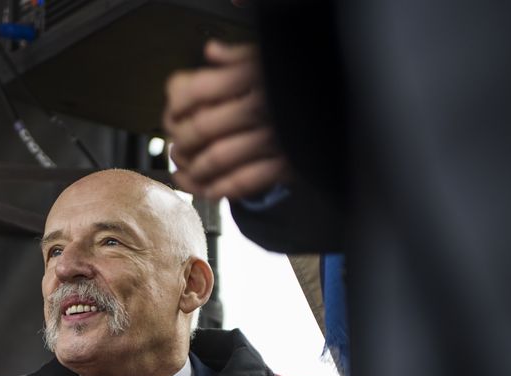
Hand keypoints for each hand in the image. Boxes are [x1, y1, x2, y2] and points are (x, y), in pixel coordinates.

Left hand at [163, 40, 291, 200]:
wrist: (338, 110)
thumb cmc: (293, 86)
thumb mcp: (268, 60)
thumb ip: (236, 57)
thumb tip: (211, 51)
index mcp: (252, 75)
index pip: (196, 90)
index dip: (176, 105)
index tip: (172, 114)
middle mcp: (261, 105)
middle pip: (200, 128)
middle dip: (181, 142)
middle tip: (176, 147)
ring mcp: (273, 137)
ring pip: (217, 159)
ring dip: (194, 169)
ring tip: (185, 168)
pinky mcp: (284, 165)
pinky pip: (242, 182)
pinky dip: (217, 189)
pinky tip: (205, 188)